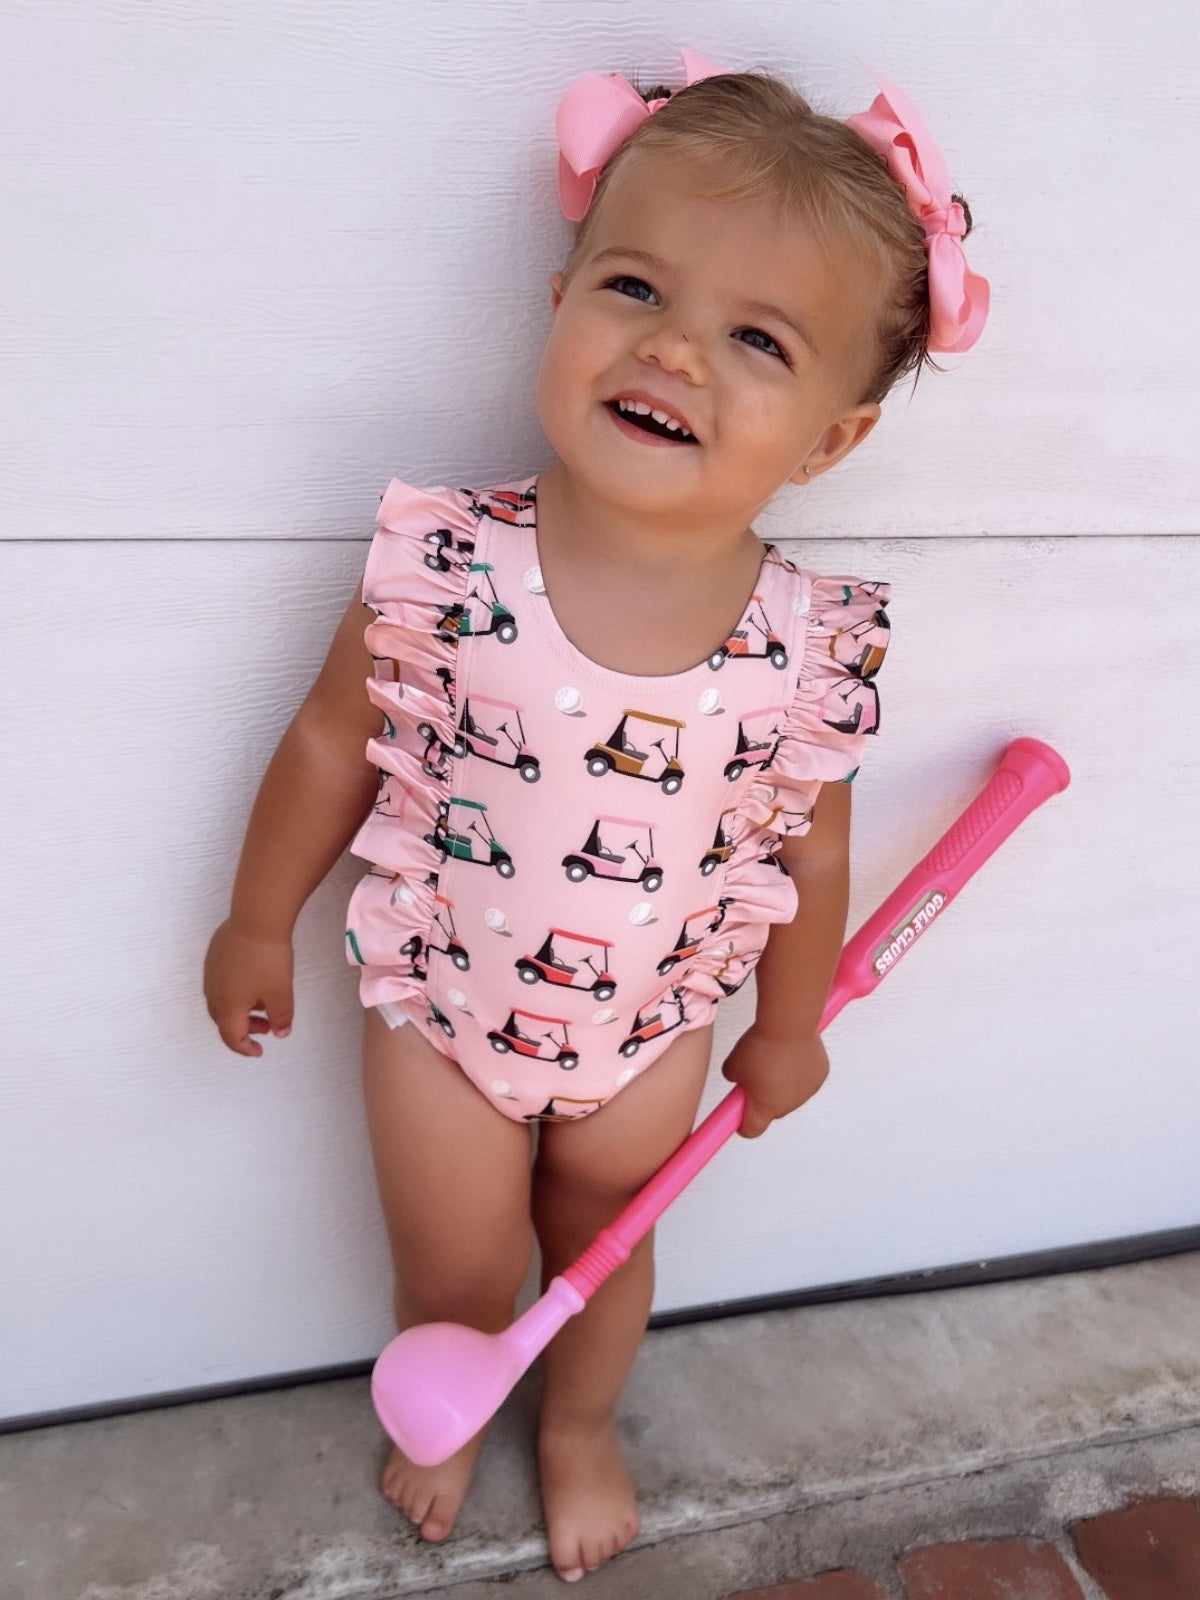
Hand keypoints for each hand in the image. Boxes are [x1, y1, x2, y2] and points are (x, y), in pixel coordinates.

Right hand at [203, 919, 293, 1057]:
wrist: (256, 920)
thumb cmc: (268, 958)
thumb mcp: (281, 994)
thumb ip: (281, 1017)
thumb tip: (281, 1032)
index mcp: (227, 1007)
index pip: (231, 1037)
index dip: (245, 1048)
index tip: (259, 1051)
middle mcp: (213, 991)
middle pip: (224, 1020)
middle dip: (244, 1028)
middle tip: (266, 1027)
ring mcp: (211, 972)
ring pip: (222, 1000)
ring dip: (241, 1009)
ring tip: (263, 1003)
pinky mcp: (215, 956)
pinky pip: (221, 981)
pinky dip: (236, 991)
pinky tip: (255, 981)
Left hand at [720, 1025, 829, 1138]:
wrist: (789, 1024)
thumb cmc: (761, 1046)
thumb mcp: (732, 1064)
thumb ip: (732, 1077)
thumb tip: (736, 1078)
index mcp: (765, 1109)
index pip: (751, 1130)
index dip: (742, 1124)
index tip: (737, 1116)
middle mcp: (789, 1106)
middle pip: (772, 1110)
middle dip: (762, 1097)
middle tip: (754, 1074)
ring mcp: (807, 1091)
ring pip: (790, 1092)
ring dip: (782, 1082)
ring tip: (774, 1057)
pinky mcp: (820, 1075)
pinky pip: (804, 1077)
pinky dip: (798, 1069)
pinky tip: (791, 1052)